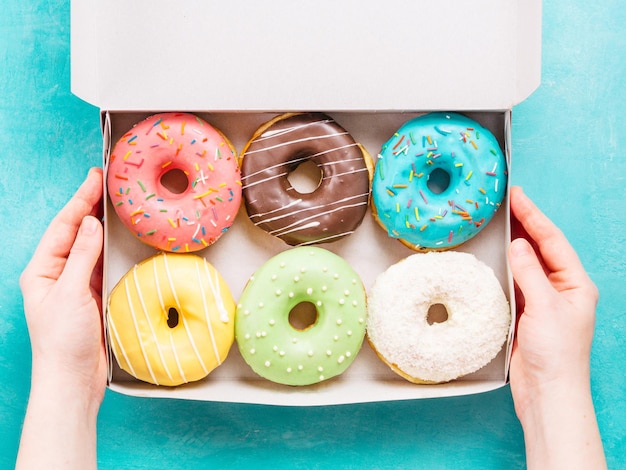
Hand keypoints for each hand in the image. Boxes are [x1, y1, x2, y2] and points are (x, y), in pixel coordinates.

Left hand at [17, 167, 104, 468]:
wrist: (73, 380)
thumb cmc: (62, 341)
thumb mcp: (69, 294)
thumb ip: (82, 257)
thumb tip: (92, 223)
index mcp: (42, 269)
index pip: (63, 226)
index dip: (80, 200)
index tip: (95, 177)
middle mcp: (57, 272)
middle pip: (76, 232)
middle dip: (90, 206)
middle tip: (108, 182)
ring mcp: (76, 283)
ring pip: (90, 246)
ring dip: (102, 225)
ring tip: (117, 203)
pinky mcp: (93, 295)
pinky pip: (102, 264)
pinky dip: (111, 248)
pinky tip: (121, 238)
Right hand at [507, 186, 604, 468]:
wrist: (547, 392)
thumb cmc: (557, 354)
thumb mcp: (545, 307)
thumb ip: (530, 272)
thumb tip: (517, 244)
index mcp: (575, 283)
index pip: (552, 240)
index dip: (533, 215)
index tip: (516, 195)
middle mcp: (561, 288)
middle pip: (541, 247)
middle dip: (525, 223)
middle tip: (505, 201)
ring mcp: (543, 300)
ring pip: (526, 262)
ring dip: (513, 243)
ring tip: (498, 222)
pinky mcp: (526, 312)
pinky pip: (514, 281)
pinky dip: (504, 266)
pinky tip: (493, 257)